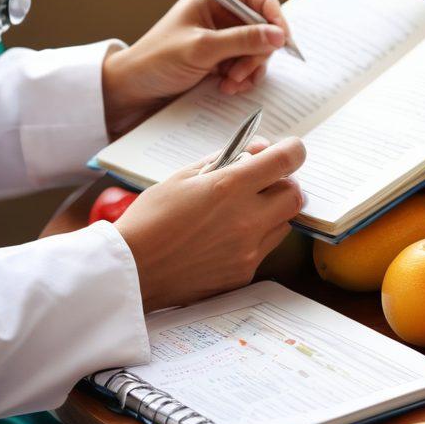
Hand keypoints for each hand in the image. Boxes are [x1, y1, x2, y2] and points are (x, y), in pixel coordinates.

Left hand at [102, 0, 292, 135]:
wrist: (133, 90)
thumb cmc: (157, 60)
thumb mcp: (202, 48)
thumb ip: (242, 40)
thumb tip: (278, 35)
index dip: (270, 9)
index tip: (281, 33)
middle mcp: (219, 15)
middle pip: (260, 24)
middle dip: (257, 50)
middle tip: (244, 69)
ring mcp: (222, 39)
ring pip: (257, 48)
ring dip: (250, 68)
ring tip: (231, 82)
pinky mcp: (222, 60)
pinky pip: (248, 66)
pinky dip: (244, 78)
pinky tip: (228, 87)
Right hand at [114, 136, 305, 311]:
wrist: (129, 271)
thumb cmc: (150, 218)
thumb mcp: (182, 177)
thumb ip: (226, 160)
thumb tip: (260, 150)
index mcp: (229, 188)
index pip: (286, 160)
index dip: (292, 150)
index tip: (289, 150)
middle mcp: (246, 220)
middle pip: (295, 195)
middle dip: (284, 185)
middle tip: (263, 184)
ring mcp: (248, 250)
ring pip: (283, 224)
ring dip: (271, 213)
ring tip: (238, 213)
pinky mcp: (243, 273)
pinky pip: (264, 249)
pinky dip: (254, 239)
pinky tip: (224, 238)